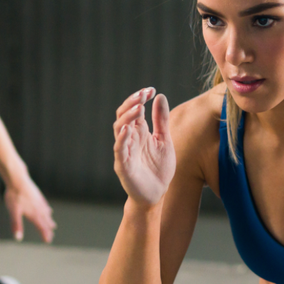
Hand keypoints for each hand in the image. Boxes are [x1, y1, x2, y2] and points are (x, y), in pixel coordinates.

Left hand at [4, 177, 55, 242]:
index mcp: (34, 214)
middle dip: (48, 230)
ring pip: (47, 214)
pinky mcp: (38, 196)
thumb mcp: (13, 211)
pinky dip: (48, 211)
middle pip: (46, 222)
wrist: (17, 179)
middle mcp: (39, 209)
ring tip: (53, 226)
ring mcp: (40, 202)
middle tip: (50, 237)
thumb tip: (18, 238)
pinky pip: (45, 206)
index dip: (45, 235)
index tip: (47, 241)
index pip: (41, 227)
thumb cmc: (14, 195)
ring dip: (49, 221)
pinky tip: (48, 210)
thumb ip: (16, 225)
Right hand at [113, 88, 175, 206]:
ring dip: (128, 117)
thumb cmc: (159, 168)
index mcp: (139, 132)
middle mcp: (129, 139)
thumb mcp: (164, 140)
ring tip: (139, 107)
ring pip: (119, 129)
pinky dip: (122, 139)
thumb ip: (161, 120)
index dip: (139, 98)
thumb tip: (160, 96)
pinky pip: (119, 150)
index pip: (134, 110)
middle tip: (144, 95)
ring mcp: (125, 151)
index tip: (151, 90)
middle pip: (123, 116)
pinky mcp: (123, 165)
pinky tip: (128, 129)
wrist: (157, 193)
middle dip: (132, 103)